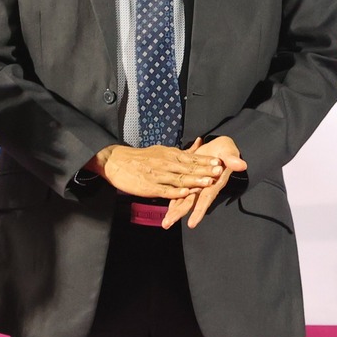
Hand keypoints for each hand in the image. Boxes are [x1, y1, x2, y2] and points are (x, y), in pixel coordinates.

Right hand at [91, 140, 224, 199]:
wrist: (116, 161)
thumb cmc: (142, 158)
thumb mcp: (163, 150)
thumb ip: (183, 151)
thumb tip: (200, 142)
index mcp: (170, 154)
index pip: (192, 158)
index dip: (206, 161)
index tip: (220, 161)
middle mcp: (166, 163)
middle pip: (188, 168)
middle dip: (205, 170)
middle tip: (219, 171)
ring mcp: (158, 175)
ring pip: (179, 179)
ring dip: (194, 181)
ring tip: (208, 182)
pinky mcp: (150, 187)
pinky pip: (165, 190)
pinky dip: (176, 192)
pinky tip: (186, 194)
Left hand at [160, 136, 246, 228]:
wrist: (218, 148)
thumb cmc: (225, 151)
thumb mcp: (230, 151)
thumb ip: (232, 159)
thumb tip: (241, 165)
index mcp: (214, 182)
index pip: (206, 198)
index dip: (199, 210)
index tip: (192, 223)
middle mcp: (205, 188)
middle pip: (191, 203)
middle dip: (179, 213)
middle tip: (167, 223)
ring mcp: (196, 186)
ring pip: (183, 201)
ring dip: (174, 211)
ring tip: (165, 223)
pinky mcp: (189, 182)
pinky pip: (179, 193)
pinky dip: (172, 201)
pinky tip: (165, 211)